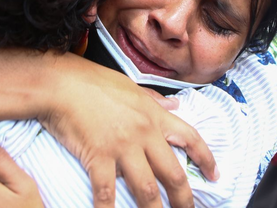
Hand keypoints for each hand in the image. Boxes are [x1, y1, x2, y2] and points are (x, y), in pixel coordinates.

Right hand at [40, 54, 216, 207]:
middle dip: (184, 199)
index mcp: (153, 114)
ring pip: (146, 188)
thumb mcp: (130, 86)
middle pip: (173, 173)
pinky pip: (106, 191)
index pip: (190, 137)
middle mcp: (143, 132)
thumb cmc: (92, 81)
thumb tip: (174, 105)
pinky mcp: (98, 156)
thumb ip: (154, 100)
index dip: (206, 158)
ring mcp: (122, 146)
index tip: (215, 174)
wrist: (61, 83)